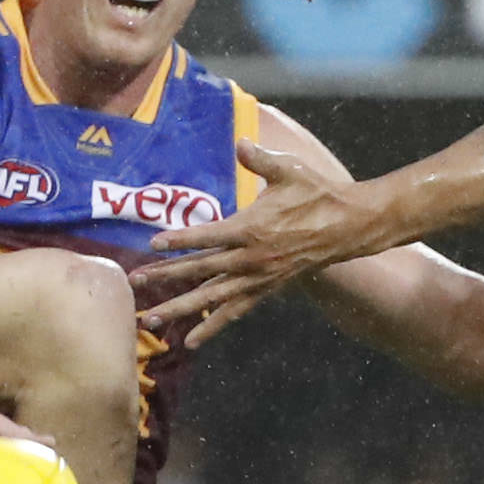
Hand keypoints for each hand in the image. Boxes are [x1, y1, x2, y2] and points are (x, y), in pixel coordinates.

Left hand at [137, 140, 384, 344]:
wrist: (348, 227)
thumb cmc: (317, 194)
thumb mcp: (290, 170)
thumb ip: (261, 159)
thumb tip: (240, 142)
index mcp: (253, 228)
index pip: (208, 235)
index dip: (180, 239)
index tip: (153, 244)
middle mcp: (251, 258)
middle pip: (201, 270)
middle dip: (165, 276)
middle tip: (135, 282)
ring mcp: (257, 278)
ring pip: (211, 297)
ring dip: (179, 309)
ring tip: (149, 318)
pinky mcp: (265, 290)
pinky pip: (234, 311)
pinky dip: (212, 326)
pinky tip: (190, 341)